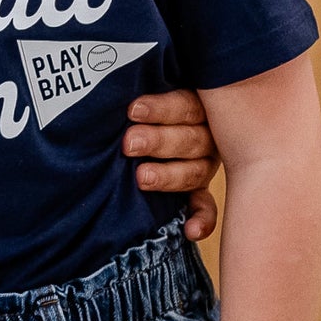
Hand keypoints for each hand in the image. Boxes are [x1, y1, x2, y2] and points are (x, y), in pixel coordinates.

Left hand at [124, 90, 219, 240]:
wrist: (128, 128)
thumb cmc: (133, 107)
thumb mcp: (141, 95)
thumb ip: (139, 97)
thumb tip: (113, 90)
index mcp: (197, 105)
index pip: (186, 105)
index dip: (161, 109)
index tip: (132, 111)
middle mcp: (206, 135)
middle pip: (192, 139)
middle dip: (158, 142)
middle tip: (129, 144)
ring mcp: (203, 163)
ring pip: (196, 171)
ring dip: (169, 176)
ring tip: (142, 178)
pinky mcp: (199, 191)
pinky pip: (206, 207)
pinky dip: (202, 220)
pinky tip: (191, 231)